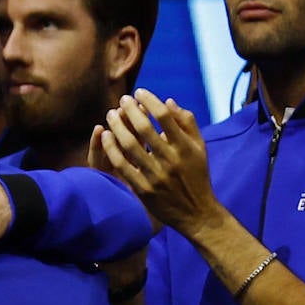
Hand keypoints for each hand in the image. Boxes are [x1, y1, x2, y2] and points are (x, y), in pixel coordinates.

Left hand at [99, 90, 221, 240]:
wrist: (196, 212)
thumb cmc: (197, 175)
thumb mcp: (199, 148)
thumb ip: (186, 123)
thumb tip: (168, 101)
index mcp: (186, 147)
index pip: (164, 117)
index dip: (150, 101)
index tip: (139, 92)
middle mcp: (171, 159)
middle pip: (145, 128)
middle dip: (131, 110)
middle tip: (122, 99)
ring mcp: (156, 175)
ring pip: (130, 145)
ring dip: (118, 126)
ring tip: (111, 114)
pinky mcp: (143, 189)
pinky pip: (123, 165)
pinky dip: (112, 149)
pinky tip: (105, 136)